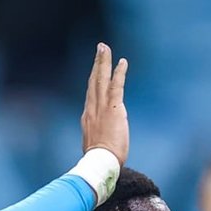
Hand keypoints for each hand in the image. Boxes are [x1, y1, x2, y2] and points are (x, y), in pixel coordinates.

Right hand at [81, 43, 128, 163]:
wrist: (99, 162)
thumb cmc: (99, 160)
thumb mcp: (94, 146)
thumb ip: (97, 137)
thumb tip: (99, 140)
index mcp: (88, 117)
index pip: (91, 94)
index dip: (93, 80)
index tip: (95, 69)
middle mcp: (92, 108)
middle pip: (93, 81)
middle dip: (97, 63)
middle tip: (100, 48)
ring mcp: (101, 108)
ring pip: (101, 79)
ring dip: (104, 61)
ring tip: (105, 47)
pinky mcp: (113, 109)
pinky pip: (116, 86)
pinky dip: (119, 73)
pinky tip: (122, 62)